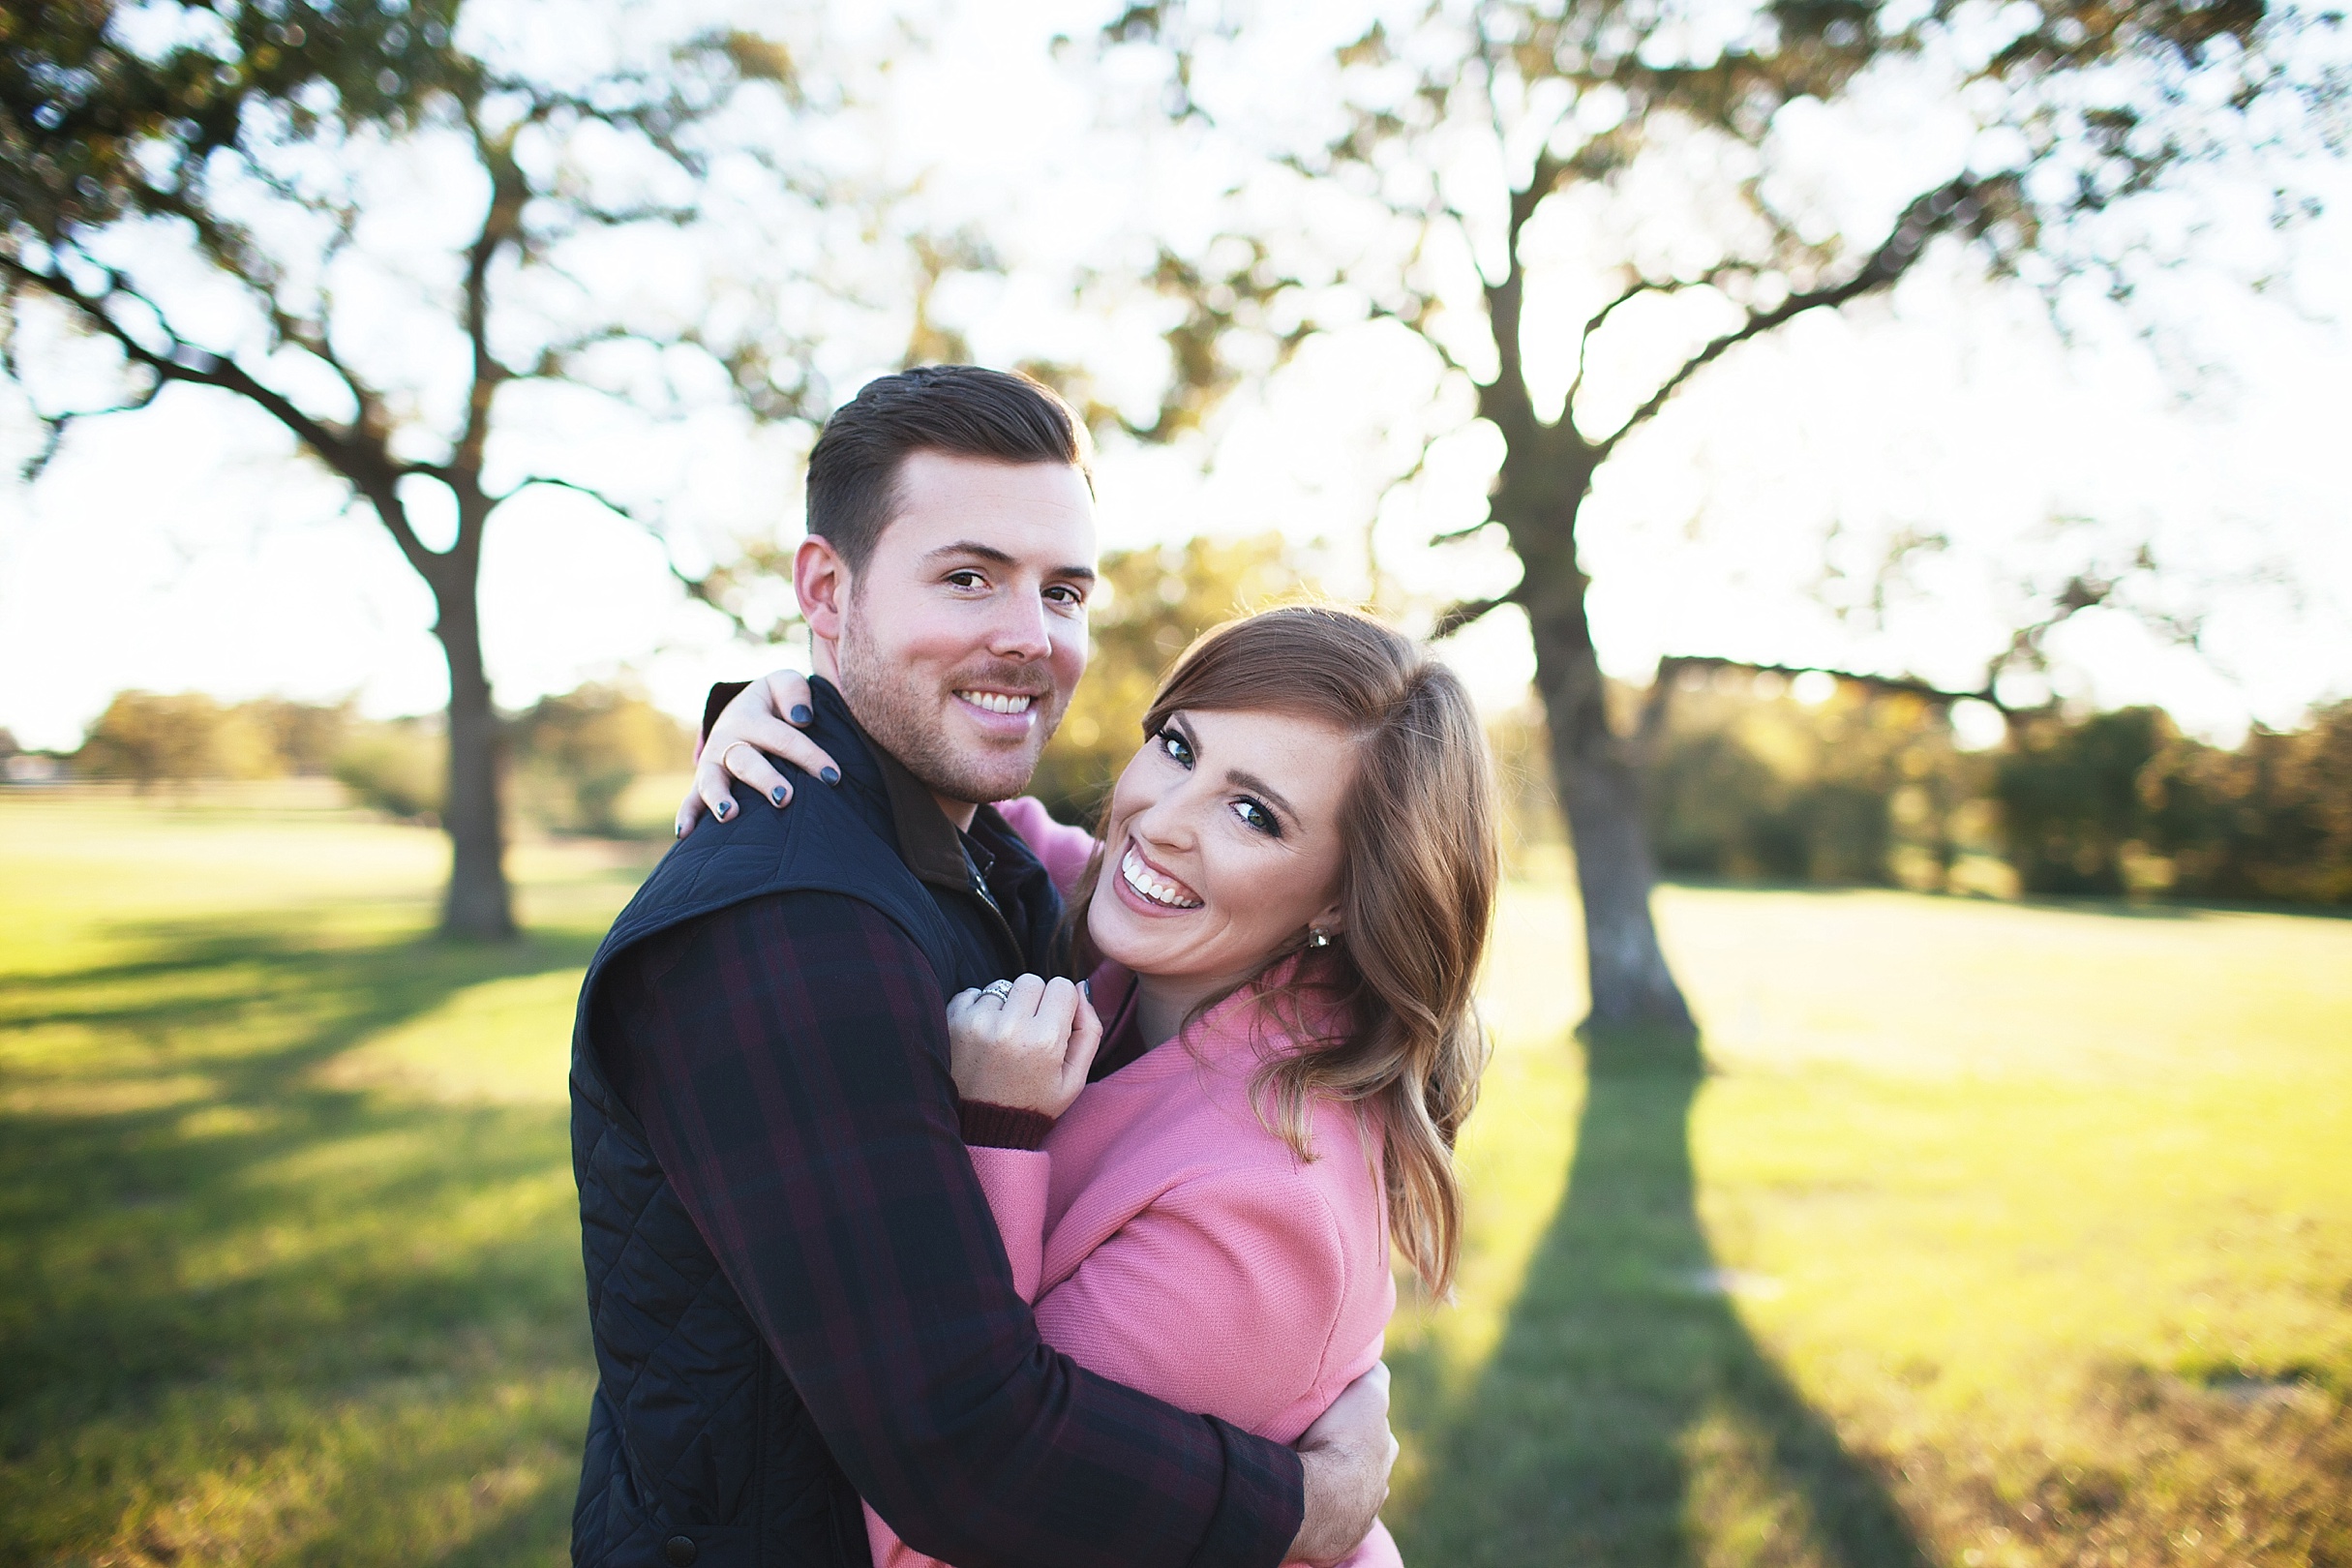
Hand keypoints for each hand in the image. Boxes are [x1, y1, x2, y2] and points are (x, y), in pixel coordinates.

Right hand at [677, 669, 843, 836]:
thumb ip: (795, 692)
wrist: (741, 711)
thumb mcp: (783, 684)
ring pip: (713, 781)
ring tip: (730, 814)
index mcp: (750, 717)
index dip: (809, 756)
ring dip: (719, 797)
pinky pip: (690, 800)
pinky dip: (686, 817)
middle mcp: (728, 740)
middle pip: (746, 761)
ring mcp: (713, 764)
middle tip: (785, 798)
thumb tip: (802, 719)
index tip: (833, 777)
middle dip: (764, 779)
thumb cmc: (773, 702)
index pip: (783, 738)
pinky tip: (685, 834)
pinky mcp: (702, 782)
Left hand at [945, 975, 1102, 1118]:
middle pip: (1032, 981)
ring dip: (1006, 1007)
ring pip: (1002, 987)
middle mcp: (1011, 1026)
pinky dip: (980, 1009)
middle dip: (1034, 1001)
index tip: (1053, 1026)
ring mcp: (978, 1022)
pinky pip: (973, 994)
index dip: (1061, 1005)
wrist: (984, 1129)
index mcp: (1045, 1040)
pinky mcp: (953, 1022)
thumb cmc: (1033, 1103)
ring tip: (1004, 1040)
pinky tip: (984, 1037)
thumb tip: (1081, 986)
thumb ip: (1089, 1031)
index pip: (1062, 986)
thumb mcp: (1074, 1079)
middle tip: (1028, 1032)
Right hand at [1288, 1361, 1396, 1564]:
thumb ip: (1375, 1375)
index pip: (1380, 1433)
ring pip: (1355, 1498)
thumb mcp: (1366, 1394)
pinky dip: (1327, 1517)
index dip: (1363, 1425)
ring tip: (1315, 1481)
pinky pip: (1336, 1526)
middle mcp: (1380, 1486)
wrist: (1322, 1496)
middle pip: (1369, 1468)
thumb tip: (1376, 1360)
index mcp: (1386, 1451)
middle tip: (1325, 1451)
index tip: (1343, 1422)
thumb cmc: (1342, 1441)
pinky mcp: (1342, 1539)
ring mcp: (1362, 1515)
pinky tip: (1312, 1509)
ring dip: (1339, 1489)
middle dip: (1354, 1461)